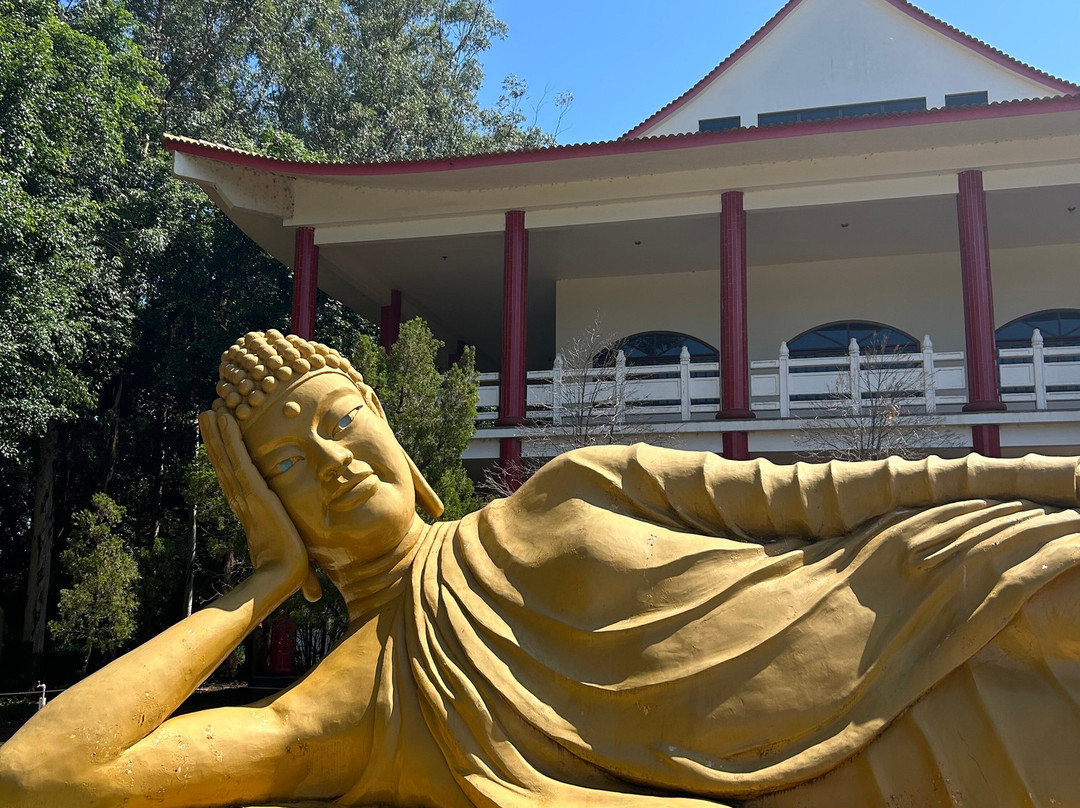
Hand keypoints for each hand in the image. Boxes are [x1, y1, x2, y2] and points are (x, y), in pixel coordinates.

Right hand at [199, 411, 321, 599]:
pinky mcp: (254, 491)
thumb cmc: (288, 568)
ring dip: (218, 432)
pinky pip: (240, 459)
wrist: (282, 577)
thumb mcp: (293, 553)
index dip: (225, 457)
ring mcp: (246, 495)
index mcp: (249, 510)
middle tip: (206, 414)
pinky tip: (225, 419)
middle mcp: (242, 500)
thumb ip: (300, 558)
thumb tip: (316, 589)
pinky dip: (230, 439)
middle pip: (224, 462)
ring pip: (227, 456)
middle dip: (215, 438)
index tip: (220, 439)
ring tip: (209, 410)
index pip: (234, 477)